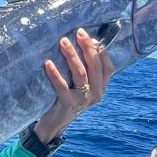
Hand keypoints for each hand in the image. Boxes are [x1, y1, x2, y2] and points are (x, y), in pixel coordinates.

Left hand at [34, 28, 113, 143]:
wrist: (54, 124)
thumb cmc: (66, 99)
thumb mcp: (80, 86)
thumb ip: (85, 70)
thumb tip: (82, 43)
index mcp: (102, 88)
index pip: (108, 66)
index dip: (100, 50)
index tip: (88, 35)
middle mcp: (97, 94)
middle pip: (95, 66)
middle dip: (86, 47)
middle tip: (77, 32)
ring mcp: (84, 100)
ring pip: (81, 73)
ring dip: (71, 55)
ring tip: (63, 42)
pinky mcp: (69, 105)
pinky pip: (62, 86)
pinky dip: (55, 74)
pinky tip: (48, 63)